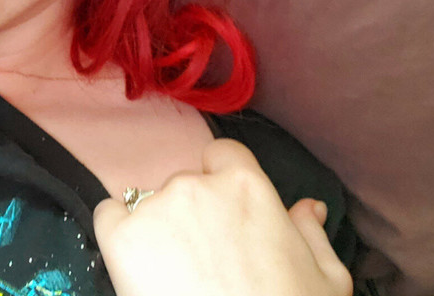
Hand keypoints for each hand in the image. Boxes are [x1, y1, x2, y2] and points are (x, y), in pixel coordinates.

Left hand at [93, 139, 352, 295]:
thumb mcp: (325, 278)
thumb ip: (311, 234)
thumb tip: (307, 208)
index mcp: (246, 186)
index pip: (222, 156)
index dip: (220, 181)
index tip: (222, 211)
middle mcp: (196, 186)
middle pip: (185, 185)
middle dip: (191, 214)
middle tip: (203, 259)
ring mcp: (154, 209)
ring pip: (148, 203)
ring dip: (157, 228)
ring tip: (173, 273)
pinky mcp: (120, 237)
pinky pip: (108, 217)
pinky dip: (118, 235)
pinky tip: (137, 265)